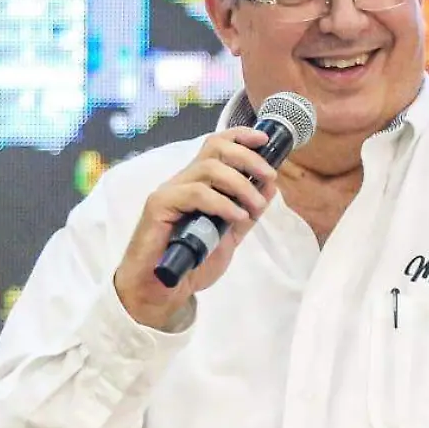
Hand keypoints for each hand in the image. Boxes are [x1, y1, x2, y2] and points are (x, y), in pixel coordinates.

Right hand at [114, 127, 277, 329]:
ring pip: (209, 168)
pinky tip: (236, 217)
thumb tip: (269, 186)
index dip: (241, 137)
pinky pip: (196, 193)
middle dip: (248, 157)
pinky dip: (222, 203)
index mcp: (198, 183)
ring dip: (240, 185)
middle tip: (269, 176)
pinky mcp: (159, 205)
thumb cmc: (192, 263)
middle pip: (214, 148)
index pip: (216, 145)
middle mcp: (183, 181)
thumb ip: (247, 212)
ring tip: (254, 207)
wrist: (162, 291)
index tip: (264, 140)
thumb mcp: (229, 236)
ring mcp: (170, 191)